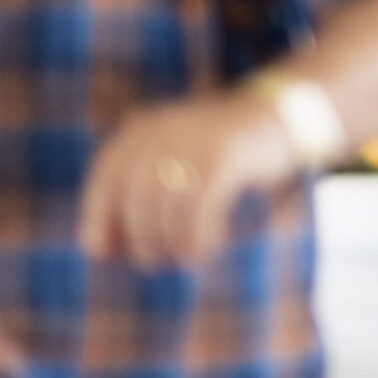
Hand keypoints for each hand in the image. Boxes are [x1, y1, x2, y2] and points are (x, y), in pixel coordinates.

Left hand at [79, 91, 297, 268]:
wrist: (281, 116)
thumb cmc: (219, 153)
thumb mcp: (173, 162)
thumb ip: (136, 197)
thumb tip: (97, 251)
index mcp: (145, 128)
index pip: (107, 176)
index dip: (97, 217)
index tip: (104, 252)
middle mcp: (166, 130)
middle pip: (135, 196)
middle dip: (139, 238)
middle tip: (154, 261)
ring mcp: (197, 141)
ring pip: (164, 205)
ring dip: (168, 242)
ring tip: (182, 258)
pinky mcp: (226, 156)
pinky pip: (199, 206)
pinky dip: (197, 236)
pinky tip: (206, 248)